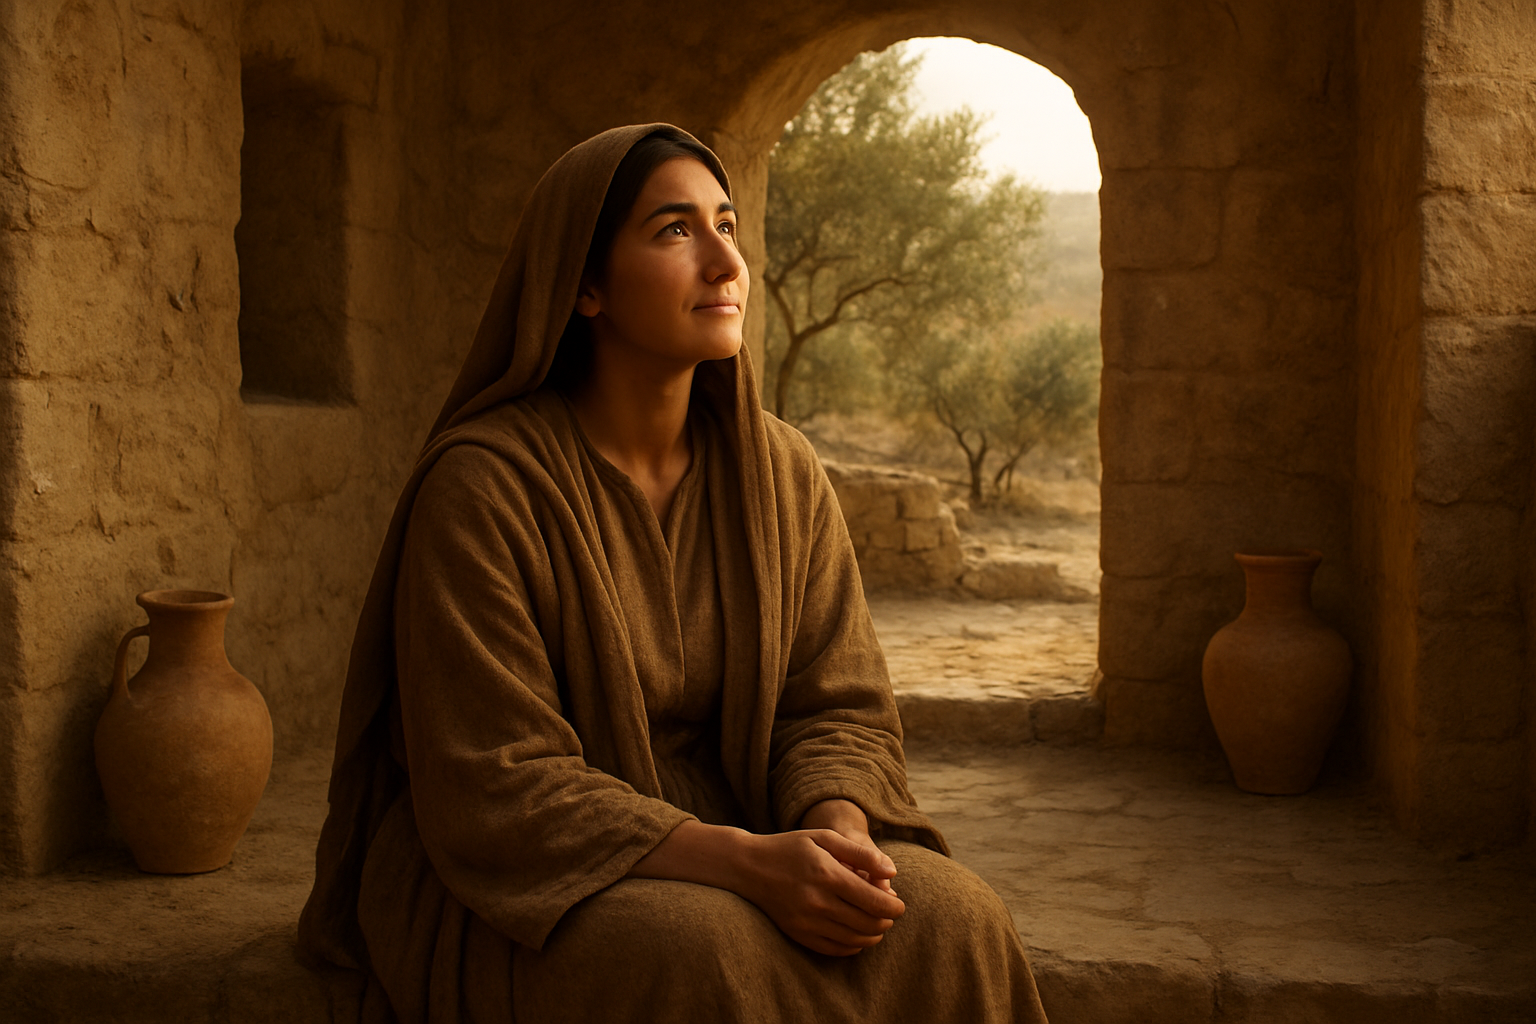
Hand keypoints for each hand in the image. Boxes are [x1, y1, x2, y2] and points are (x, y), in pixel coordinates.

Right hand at [627, 809, 904, 956]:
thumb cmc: (790, 847)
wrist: (748, 866)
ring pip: (854, 940)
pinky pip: (834, 949)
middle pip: (867, 924)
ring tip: (877, 925)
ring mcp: (806, 921)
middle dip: (886, 922)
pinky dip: (852, 946)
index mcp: (828, 875)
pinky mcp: (798, 933)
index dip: (894, 907)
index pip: (874, 902)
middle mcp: (818, 902)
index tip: (899, 904)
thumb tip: (892, 872)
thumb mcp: (825, 838)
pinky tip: (857, 936)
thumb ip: (861, 854)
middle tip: (890, 914)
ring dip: (872, 935)